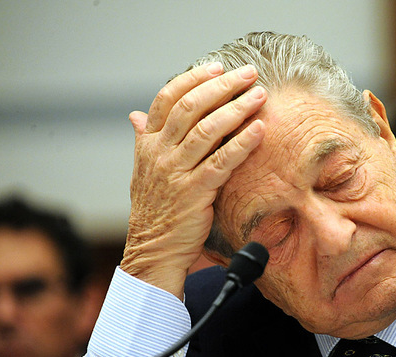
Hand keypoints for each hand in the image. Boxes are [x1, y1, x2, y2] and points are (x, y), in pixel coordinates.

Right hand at [120, 62, 266, 298]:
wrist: (153, 250)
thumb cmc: (155, 210)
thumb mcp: (144, 171)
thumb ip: (144, 140)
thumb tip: (136, 115)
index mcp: (148, 143)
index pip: (166, 98)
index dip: (193, 79)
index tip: (217, 67)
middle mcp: (159, 152)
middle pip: (191, 106)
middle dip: (222, 86)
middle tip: (248, 73)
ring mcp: (176, 172)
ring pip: (208, 129)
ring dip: (237, 108)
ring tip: (259, 94)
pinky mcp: (195, 192)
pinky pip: (222, 161)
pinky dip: (242, 142)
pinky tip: (259, 128)